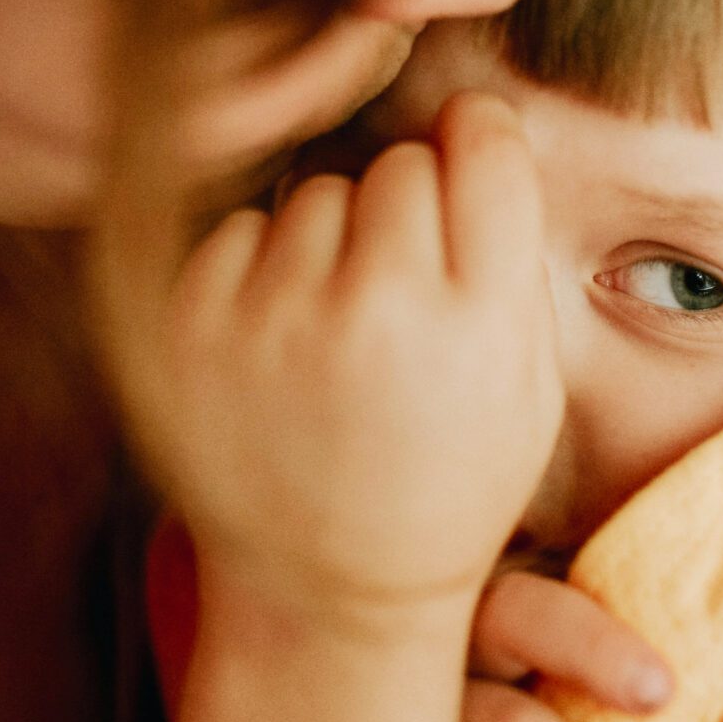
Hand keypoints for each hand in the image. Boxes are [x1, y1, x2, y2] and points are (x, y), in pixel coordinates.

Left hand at [158, 91, 561, 626]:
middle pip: (399, 163)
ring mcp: (274, 317)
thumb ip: (512, 258)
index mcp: (477, 321)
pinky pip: (239, 231)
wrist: (328, 595)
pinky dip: (259, 271)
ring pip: (316, 194)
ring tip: (336, 330)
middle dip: (407, 210)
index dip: (479, 148)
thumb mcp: (529, 388)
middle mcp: (376, 309)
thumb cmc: (445, 481)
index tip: (467, 176)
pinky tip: (279, 343)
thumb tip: (478, 127)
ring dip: (329, 240)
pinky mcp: (193, 329)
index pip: (483, 139)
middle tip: (401, 289)